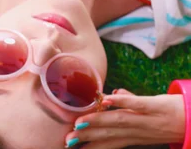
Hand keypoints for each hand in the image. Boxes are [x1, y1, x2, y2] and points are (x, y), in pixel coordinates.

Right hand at [64, 89, 184, 147]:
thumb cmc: (173, 116)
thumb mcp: (148, 115)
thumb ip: (128, 105)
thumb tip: (109, 98)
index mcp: (137, 135)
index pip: (110, 142)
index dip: (91, 146)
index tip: (71, 148)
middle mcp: (140, 130)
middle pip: (110, 134)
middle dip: (87, 137)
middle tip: (69, 139)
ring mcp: (149, 119)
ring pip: (119, 121)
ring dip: (98, 122)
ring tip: (80, 123)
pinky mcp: (157, 106)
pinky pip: (138, 104)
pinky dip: (122, 102)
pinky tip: (107, 100)